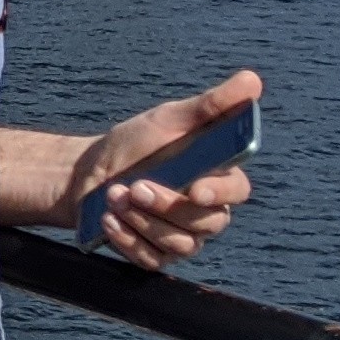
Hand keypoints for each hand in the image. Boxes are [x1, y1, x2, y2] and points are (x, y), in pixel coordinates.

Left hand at [64, 70, 261, 270]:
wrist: (88, 173)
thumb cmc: (135, 144)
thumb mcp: (168, 119)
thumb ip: (211, 105)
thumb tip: (252, 80)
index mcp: (216, 177)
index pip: (237, 191)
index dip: (219, 193)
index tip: (194, 189)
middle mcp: (205, 212)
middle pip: (206, 223)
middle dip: (167, 206)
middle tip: (133, 187)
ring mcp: (183, 238)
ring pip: (180, 244)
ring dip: (142, 220)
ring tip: (113, 196)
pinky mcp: (156, 257)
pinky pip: (152, 259)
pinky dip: (127, 239)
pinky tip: (108, 220)